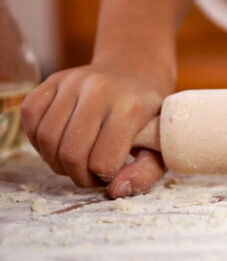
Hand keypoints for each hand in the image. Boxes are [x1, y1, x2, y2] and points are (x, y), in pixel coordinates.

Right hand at [21, 62, 172, 197]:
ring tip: (76, 161)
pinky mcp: (53, 79)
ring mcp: (73, 81)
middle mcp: (100, 90)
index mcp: (131, 107)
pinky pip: (30, 115)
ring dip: (56, 161)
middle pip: (70, 153)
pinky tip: (58, 143)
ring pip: (46, 138)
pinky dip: (37, 138)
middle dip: (77, 176)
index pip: (103, 161)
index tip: (111, 173)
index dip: (104, 177)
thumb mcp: (162, 143)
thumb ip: (146, 173)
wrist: (136, 69)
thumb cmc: (149, 112)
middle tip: (89, 174)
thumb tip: (115, 192)